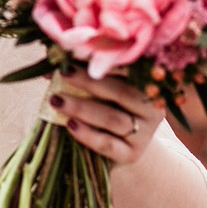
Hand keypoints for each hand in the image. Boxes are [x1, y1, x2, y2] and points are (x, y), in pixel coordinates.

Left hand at [48, 68, 164, 165]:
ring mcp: (145, 134)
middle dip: (89, 82)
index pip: (127, 70)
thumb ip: (83, 73)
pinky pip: (108, 143)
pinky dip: (88, 134)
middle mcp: (151, 109)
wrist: (117, 146)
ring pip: (113, 118)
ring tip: (57, 100)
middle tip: (63, 73)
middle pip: (121, 92)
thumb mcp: (99, 89)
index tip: (78, 53)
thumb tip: (55, 60)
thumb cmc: (105, 107)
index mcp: (147, 85)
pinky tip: (70, 124)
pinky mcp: (131, 154)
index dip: (102, 61)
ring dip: (82, 108)